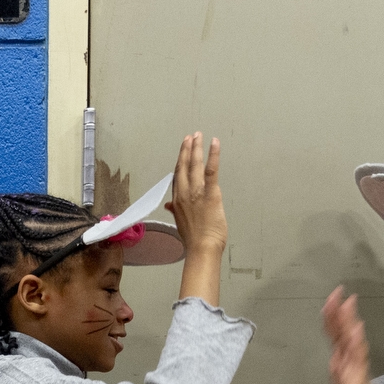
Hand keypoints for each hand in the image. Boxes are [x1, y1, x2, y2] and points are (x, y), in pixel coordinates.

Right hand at [165, 131, 226, 255]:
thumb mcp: (181, 223)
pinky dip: (213, 155)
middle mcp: (183, 193)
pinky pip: (210, 170)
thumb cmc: (194, 239)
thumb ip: (175, 211)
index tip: (183, 151)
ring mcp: (196, 192)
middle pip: (183, 166)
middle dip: (186, 150)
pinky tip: (214, 143)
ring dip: (196, 148)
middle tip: (190, 137)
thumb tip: (168, 205)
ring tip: (198, 135)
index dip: (180, 162)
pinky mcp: (210, 193)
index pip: (177, 177)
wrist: (202, 247)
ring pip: (194, 165)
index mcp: (176, 201)